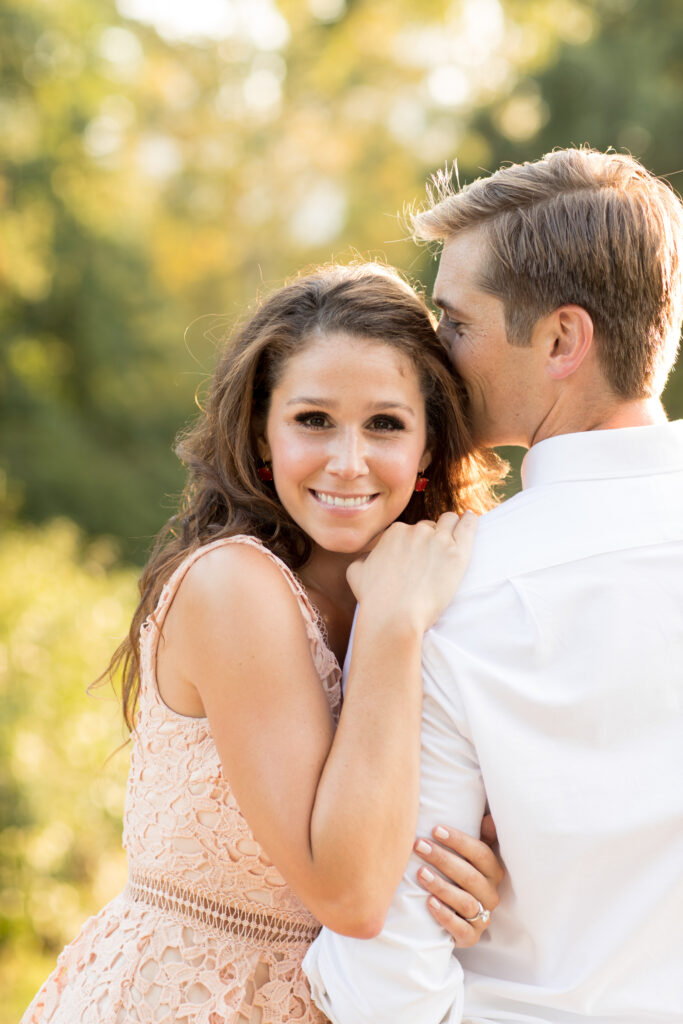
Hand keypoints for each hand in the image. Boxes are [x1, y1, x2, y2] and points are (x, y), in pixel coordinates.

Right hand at [346, 512, 477, 634]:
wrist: (394, 617)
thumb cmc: (375, 599)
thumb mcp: (356, 573)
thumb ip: (364, 557)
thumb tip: (370, 556)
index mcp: (395, 532)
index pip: (410, 531)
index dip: (413, 545)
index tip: (416, 558)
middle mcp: (416, 530)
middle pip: (430, 526)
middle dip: (431, 539)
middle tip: (432, 559)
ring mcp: (438, 540)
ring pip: (449, 521)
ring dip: (450, 528)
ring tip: (453, 540)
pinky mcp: (457, 553)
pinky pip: (468, 525)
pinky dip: (470, 521)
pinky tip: (470, 520)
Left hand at [414, 825, 503, 946]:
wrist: (458, 915)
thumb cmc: (461, 875)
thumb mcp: (471, 854)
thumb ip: (482, 836)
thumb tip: (489, 818)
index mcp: (494, 872)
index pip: (481, 854)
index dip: (459, 841)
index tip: (435, 829)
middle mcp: (491, 895)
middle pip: (470, 876)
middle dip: (443, 859)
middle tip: (419, 845)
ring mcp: (483, 918)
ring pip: (466, 902)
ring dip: (442, 886)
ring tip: (420, 873)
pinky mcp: (471, 937)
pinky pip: (461, 929)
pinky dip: (445, 916)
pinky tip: (429, 903)